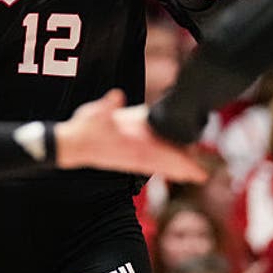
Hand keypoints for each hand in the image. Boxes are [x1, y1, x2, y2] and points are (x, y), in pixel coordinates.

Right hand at [55, 89, 206, 182]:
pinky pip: (148, 163)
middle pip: (163, 163)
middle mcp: (134, 155)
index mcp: (131, 147)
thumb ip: (107, 106)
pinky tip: (169, 167)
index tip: (192, 170)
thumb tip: (117, 96)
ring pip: (158, 164)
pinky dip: (162, 165)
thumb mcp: (94, 114)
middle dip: (182, 169)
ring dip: (174, 169)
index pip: (160, 155)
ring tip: (192, 174)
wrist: (70, 145)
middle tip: (202, 176)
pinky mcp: (126, 157)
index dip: (177, 163)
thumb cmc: (82, 130)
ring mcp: (131, 157)